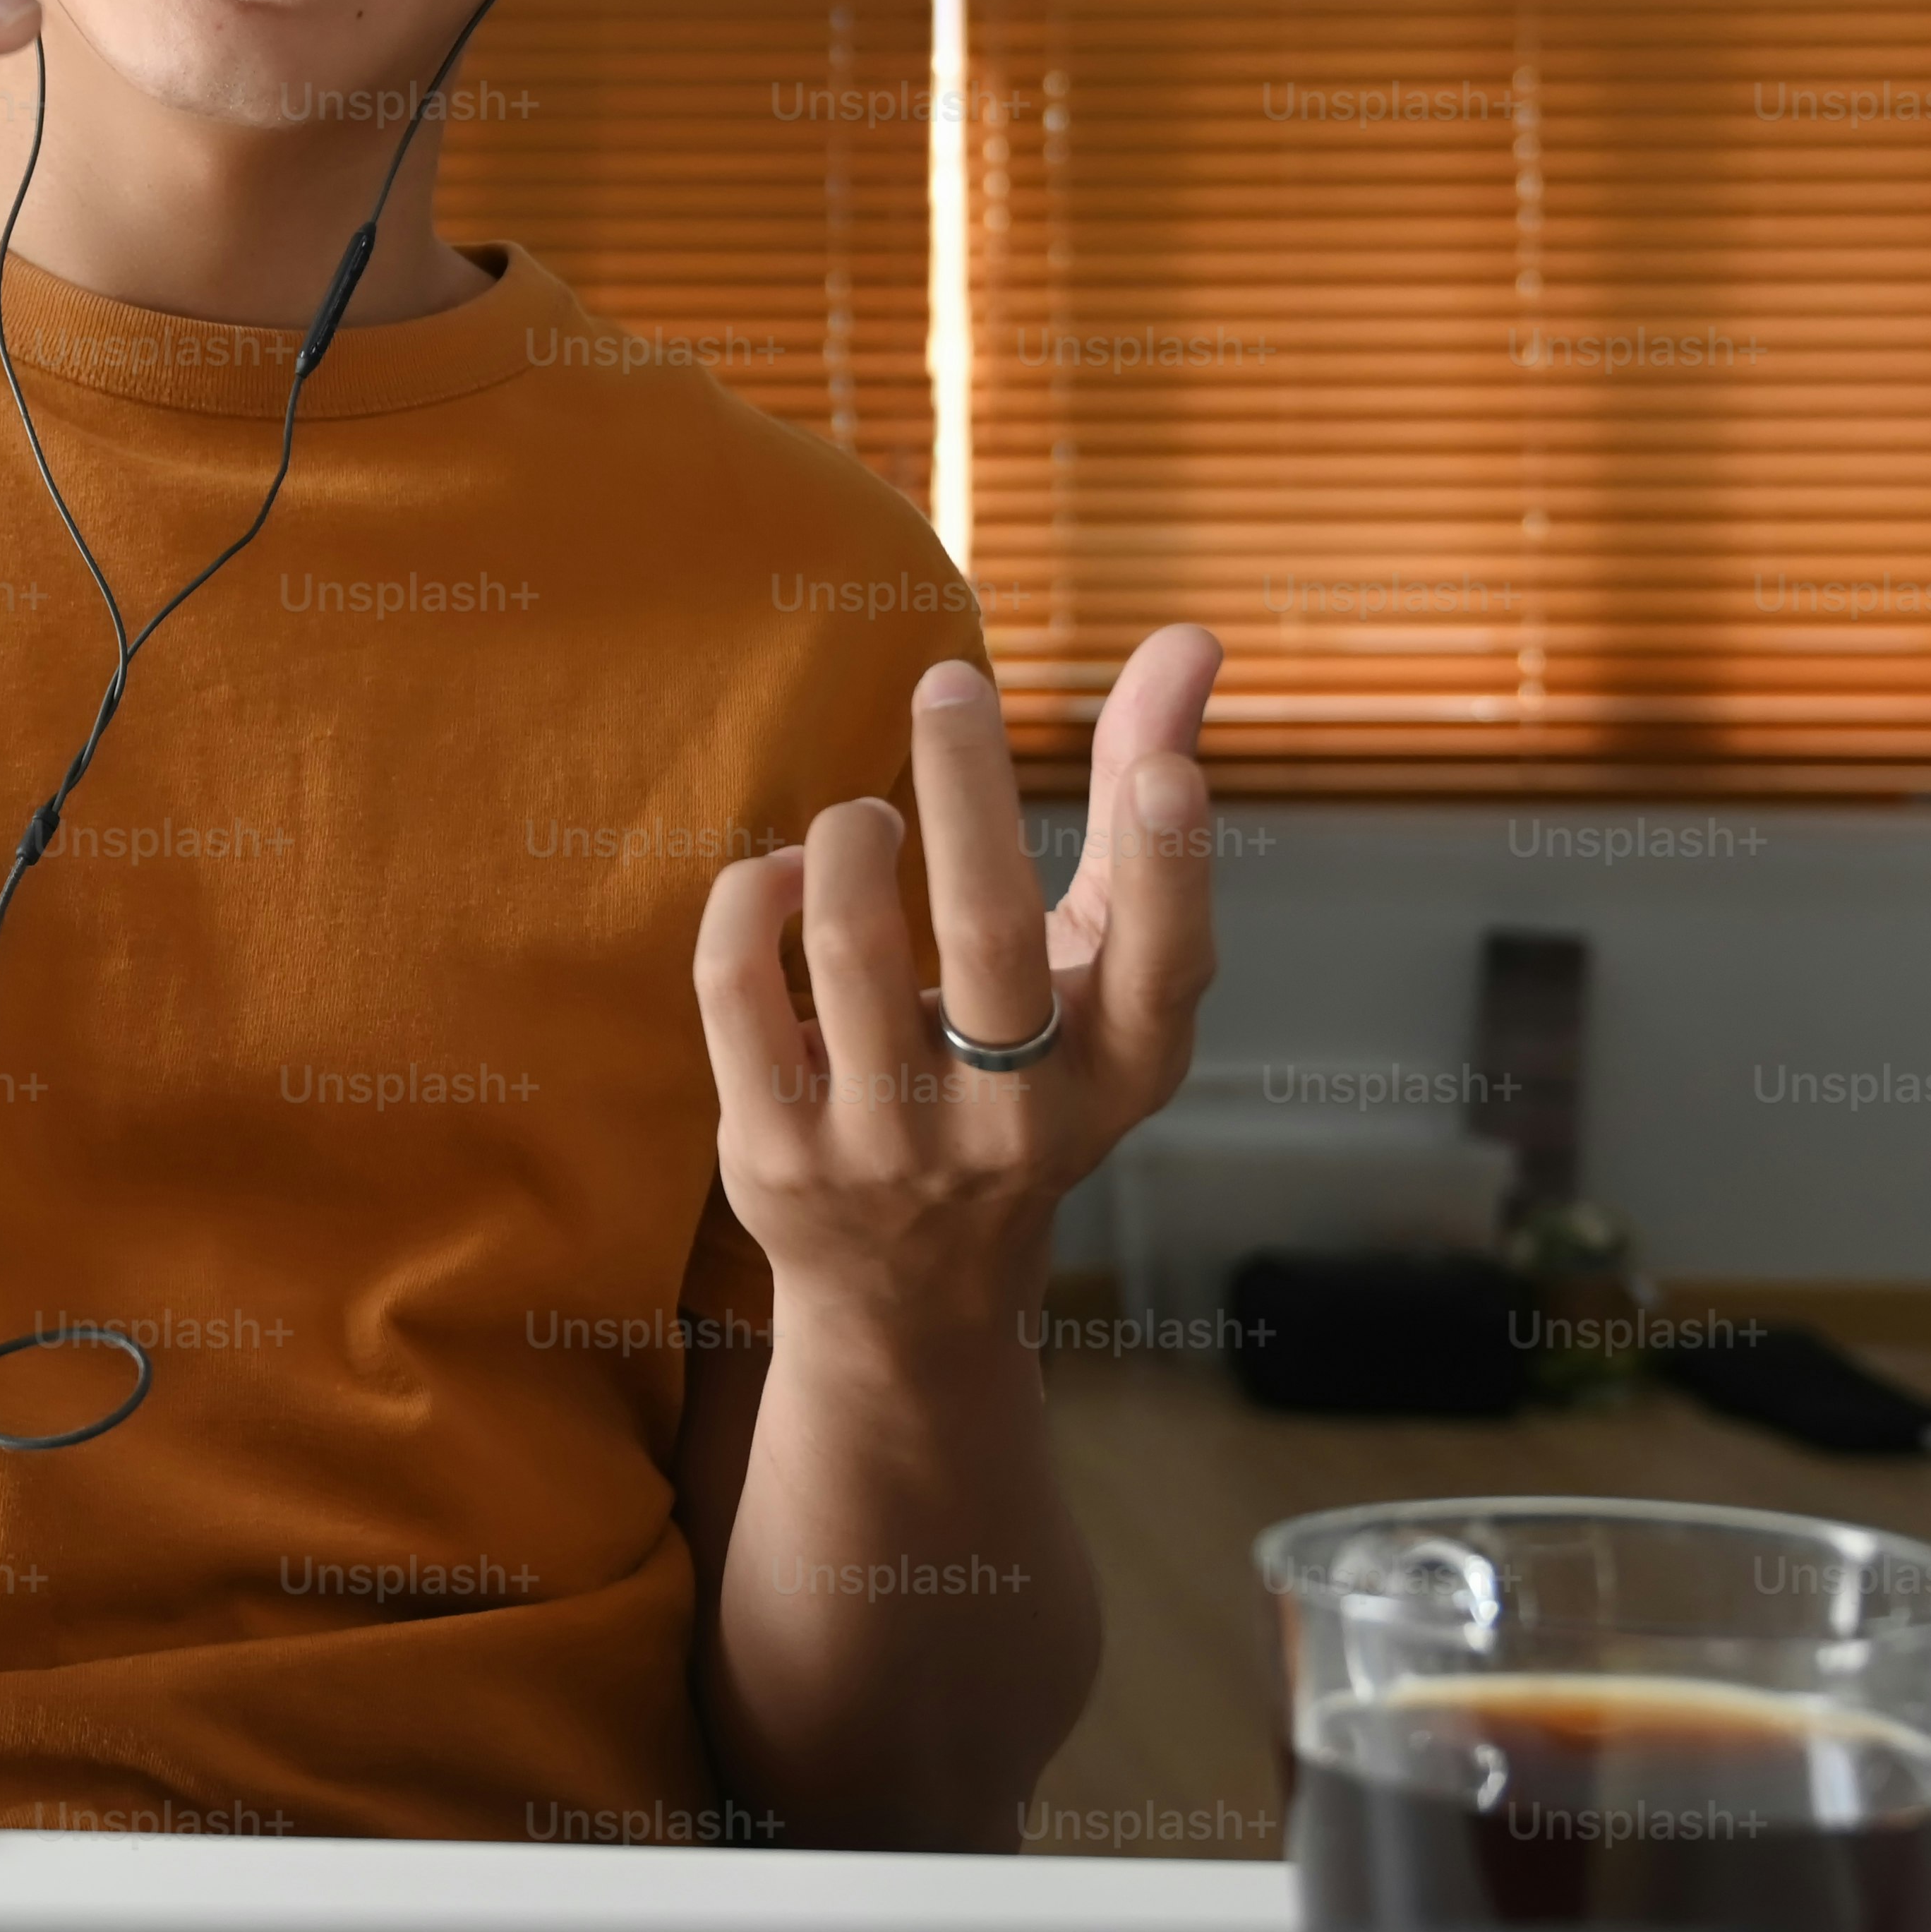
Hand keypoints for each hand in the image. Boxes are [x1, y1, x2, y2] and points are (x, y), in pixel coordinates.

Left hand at [687, 628, 1226, 1334]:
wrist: (909, 1292)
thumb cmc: (1022, 1075)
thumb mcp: (1097, 968)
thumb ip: (1135, 804)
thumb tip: (1192, 639)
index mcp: (1117, 1070)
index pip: (1163, 967)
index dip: (1172, 869)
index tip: (1166, 769)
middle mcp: (1017, 1118)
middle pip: (992, 930)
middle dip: (969, 785)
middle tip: (951, 681)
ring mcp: (891, 1142)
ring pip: (848, 938)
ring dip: (848, 838)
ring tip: (866, 820)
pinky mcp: (778, 1152)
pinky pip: (738, 984)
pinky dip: (752, 898)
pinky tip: (782, 879)